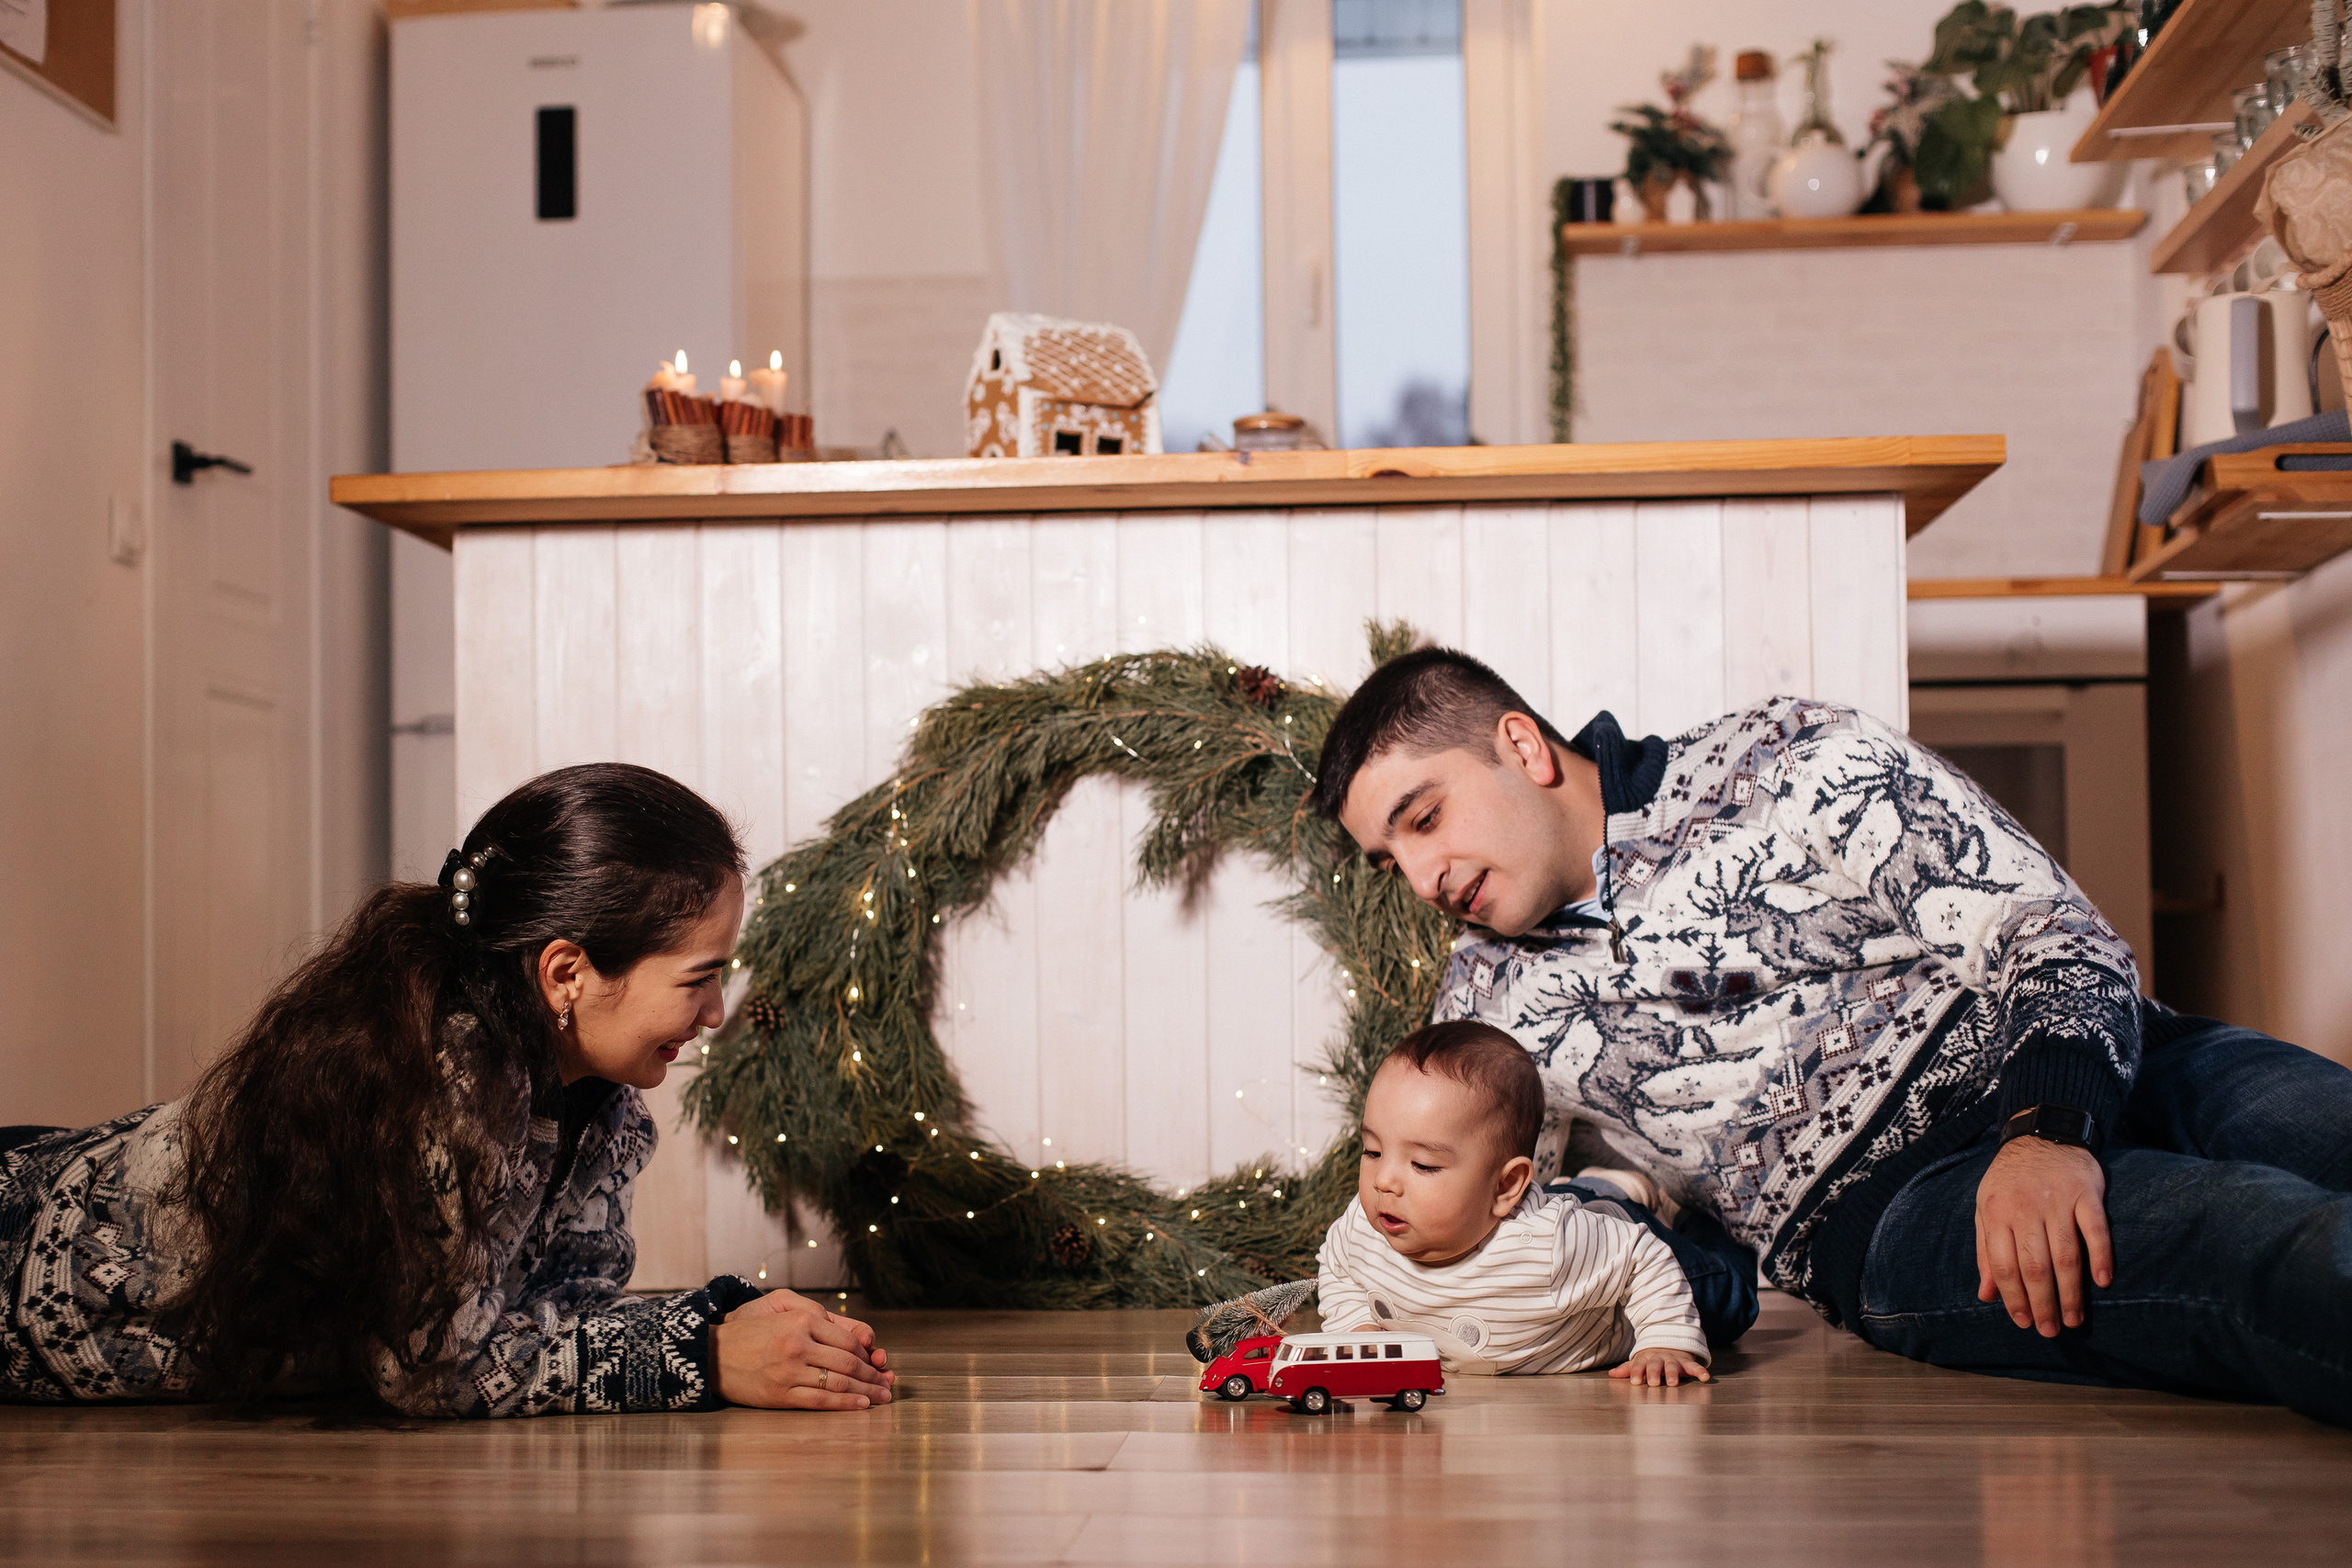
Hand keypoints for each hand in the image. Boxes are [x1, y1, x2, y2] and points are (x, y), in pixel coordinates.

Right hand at [713, 1288, 894, 1409]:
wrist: (712, 1355)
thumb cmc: (751, 1332)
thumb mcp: (782, 1308)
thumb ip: (817, 1315)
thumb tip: (853, 1336)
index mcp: (802, 1320)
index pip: (848, 1340)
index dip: (867, 1354)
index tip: (877, 1362)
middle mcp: (798, 1344)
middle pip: (848, 1363)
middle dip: (873, 1375)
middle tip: (889, 1383)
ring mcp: (789, 1371)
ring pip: (838, 1383)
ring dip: (866, 1391)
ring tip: (882, 1396)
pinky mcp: (780, 1394)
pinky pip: (820, 1401)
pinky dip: (845, 1404)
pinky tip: (860, 1405)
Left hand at [1609, 1346, 1708, 1386]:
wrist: (1670, 1344)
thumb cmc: (1652, 1359)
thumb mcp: (1639, 1362)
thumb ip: (1628, 1369)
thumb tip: (1611, 1374)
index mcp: (1646, 1359)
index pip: (1639, 1365)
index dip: (1637, 1372)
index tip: (1635, 1382)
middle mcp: (1660, 1359)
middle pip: (1656, 1365)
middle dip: (1654, 1373)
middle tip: (1653, 1383)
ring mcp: (1674, 1360)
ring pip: (1673, 1366)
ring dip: (1673, 1373)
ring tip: (1673, 1383)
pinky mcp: (1687, 1363)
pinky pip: (1694, 1366)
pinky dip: (1700, 1371)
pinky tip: (1705, 1377)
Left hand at [1975, 1136, 2112, 1335]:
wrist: (2042, 1134)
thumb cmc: (2011, 1180)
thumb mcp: (1986, 1208)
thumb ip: (1986, 1250)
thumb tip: (1986, 1295)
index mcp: (1997, 1212)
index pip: (2002, 1265)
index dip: (2012, 1297)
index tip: (2023, 1322)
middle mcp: (2026, 1208)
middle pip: (2035, 1266)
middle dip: (2042, 1303)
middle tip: (2051, 1330)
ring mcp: (2058, 1200)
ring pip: (2065, 1255)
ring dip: (2071, 1292)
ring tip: (2073, 1319)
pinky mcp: (2086, 1193)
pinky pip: (2096, 1230)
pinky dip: (2100, 1256)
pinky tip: (2102, 1282)